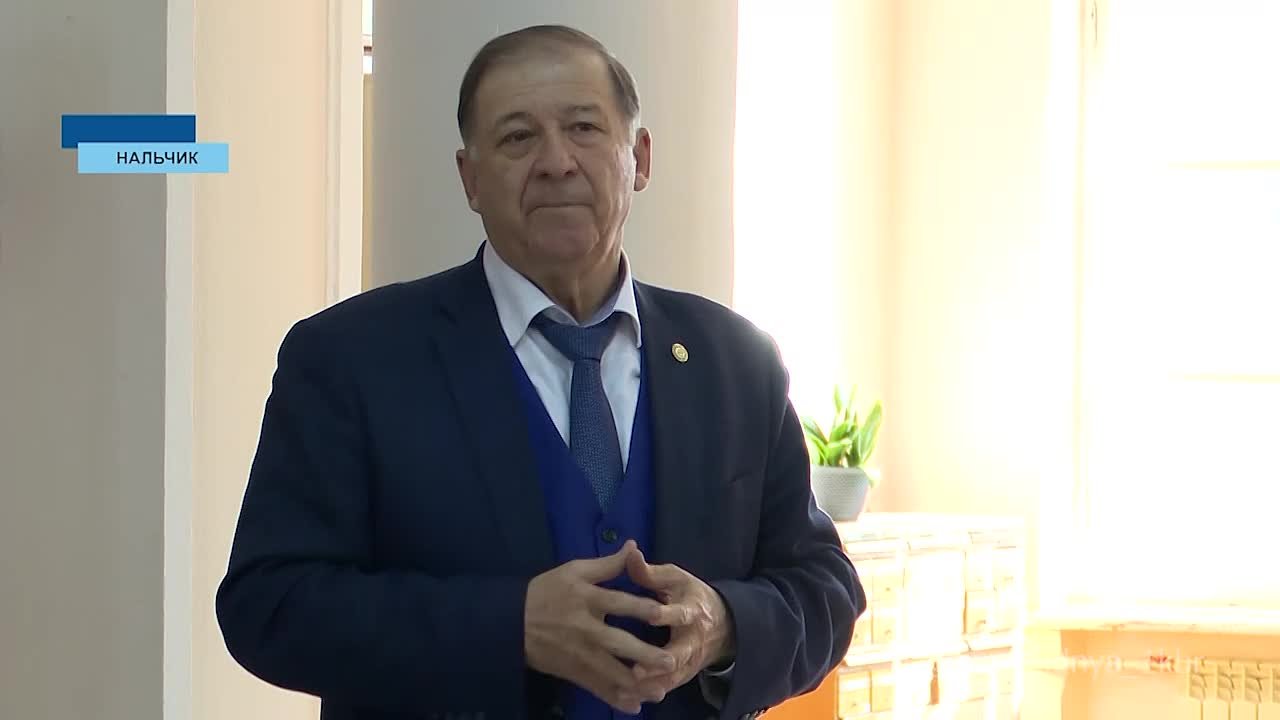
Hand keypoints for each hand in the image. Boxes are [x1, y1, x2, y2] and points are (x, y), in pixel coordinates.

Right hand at [524, 540, 677, 713]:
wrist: (512, 622)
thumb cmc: (547, 592)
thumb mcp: (574, 571)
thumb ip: (608, 563)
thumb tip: (634, 546)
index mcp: (588, 599)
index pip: (619, 603)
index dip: (642, 608)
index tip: (665, 614)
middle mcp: (586, 628)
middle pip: (618, 642)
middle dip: (645, 655)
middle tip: (670, 662)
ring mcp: (580, 653)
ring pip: (610, 672)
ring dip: (636, 684)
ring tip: (659, 693)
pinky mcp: (573, 671)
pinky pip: (596, 687)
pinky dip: (614, 698)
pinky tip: (634, 707)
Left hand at [625, 549, 736, 692]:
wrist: (723, 624)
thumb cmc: (689, 595)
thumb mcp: (675, 579)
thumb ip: (650, 572)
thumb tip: (631, 553)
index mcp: (691, 610)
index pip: (679, 614)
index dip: (666, 615)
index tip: (651, 616)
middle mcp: (692, 639)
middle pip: (678, 654)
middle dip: (659, 664)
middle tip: (636, 672)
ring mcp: (688, 661)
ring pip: (670, 677)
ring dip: (650, 685)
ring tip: (626, 690)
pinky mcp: (681, 676)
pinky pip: (664, 688)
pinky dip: (648, 694)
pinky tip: (627, 698)